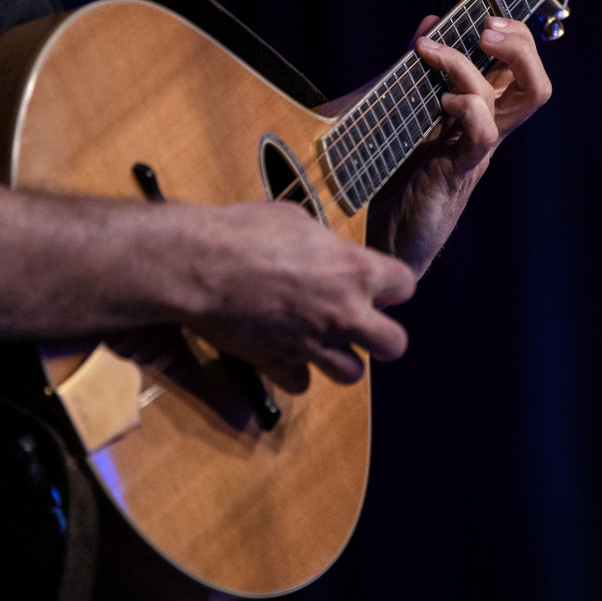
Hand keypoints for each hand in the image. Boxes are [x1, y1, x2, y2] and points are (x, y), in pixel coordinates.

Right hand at [179, 200, 415, 391]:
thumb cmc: (241, 231)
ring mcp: (313, 344)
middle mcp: (343, 312)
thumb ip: (323, 243)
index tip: (377, 285)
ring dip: (339, 357)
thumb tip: (325, 249)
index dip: (391, 285)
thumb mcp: (293, 218)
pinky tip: (281, 349)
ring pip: (353, 374)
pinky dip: (294, 369)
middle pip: (394, 345)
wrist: (196, 264)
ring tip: (319, 338)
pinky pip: (302, 382)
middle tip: (359, 322)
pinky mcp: (279, 365)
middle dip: (380, 335)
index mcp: (353, 269)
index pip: (405, 285)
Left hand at [365, 15, 551, 274]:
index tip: (481, 10)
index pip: (517, 67)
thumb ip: (416, 70)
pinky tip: (438, 101)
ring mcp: (474, 151)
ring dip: (473, 65)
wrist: (377, 238)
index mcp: (474, 113)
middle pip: (533, 81)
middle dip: (518, 43)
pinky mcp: (456, 172)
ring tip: (433, 52)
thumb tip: (430, 20)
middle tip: (485, 26)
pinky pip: (484, 133)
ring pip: (517, 100)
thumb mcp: (401, 111)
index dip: (513, 33)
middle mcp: (483, 129)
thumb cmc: (389, 175)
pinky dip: (467, 107)